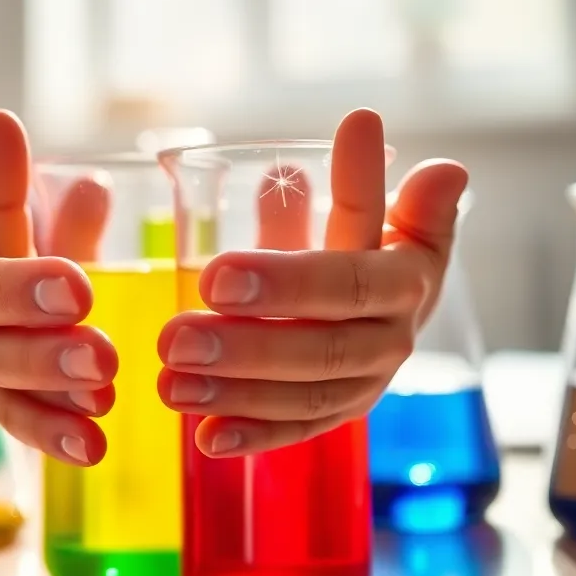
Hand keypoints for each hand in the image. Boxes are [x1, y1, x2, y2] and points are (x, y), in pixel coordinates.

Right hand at [0, 110, 117, 465]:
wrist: (39, 331)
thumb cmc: (46, 269)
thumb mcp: (61, 242)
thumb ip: (70, 224)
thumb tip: (92, 188)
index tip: (10, 130)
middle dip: (21, 293)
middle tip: (80, 293)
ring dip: (45, 367)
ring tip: (103, 375)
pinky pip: (17, 420)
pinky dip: (53, 432)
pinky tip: (93, 442)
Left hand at [157, 108, 468, 457]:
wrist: (383, 310)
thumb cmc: (360, 247)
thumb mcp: (366, 214)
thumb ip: (367, 187)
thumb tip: (399, 138)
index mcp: (406, 277)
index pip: (351, 276)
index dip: (288, 278)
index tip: (214, 273)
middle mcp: (394, 337)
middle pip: (323, 345)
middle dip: (248, 341)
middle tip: (174, 337)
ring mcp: (367, 384)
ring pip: (304, 394)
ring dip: (236, 390)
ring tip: (169, 376)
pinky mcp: (338, 416)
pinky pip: (296, 432)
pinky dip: (251, 436)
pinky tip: (204, 437)